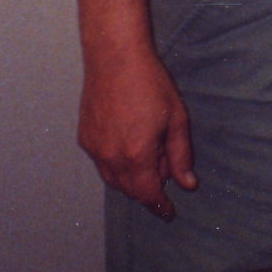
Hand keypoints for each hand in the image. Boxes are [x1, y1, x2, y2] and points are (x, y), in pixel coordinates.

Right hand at [77, 47, 197, 218]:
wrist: (115, 57)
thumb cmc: (150, 83)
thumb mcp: (176, 118)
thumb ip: (180, 155)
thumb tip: (187, 184)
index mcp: (136, 155)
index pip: (147, 195)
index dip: (159, 206)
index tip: (168, 213)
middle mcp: (110, 157)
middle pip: (130, 190)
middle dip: (147, 188)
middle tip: (164, 168)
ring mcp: (94, 149)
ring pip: (113, 179)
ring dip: (131, 177)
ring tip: (148, 151)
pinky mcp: (83, 138)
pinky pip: (101, 163)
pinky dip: (115, 163)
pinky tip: (129, 141)